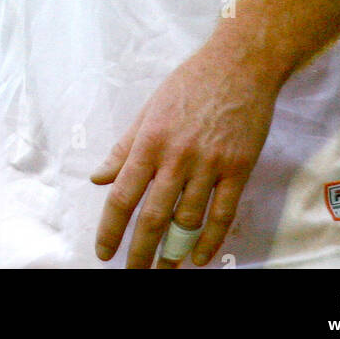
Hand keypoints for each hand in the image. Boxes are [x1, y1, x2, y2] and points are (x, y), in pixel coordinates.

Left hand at [90, 31, 277, 268]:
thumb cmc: (190, 83)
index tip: (104, 252)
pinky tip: (199, 257)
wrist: (239, 64)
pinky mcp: (238, 168)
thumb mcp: (149, 109)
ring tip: (165, 269)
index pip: (123, 195)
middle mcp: (177, 156)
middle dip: (140, 252)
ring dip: (175, 251)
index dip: (111, 229)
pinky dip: (210, 240)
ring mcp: (210, 163)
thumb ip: (124, 146)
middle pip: (154, 216)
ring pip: (188, 220)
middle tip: (134, 273)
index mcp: (150, 140)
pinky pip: (222, 213)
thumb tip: (100, 176)